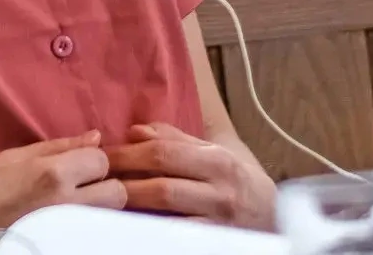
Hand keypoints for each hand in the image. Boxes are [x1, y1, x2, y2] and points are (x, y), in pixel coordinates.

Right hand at [0, 131, 126, 250]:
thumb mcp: (15, 157)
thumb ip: (58, 146)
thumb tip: (95, 137)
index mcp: (53, 173)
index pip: (101, 159)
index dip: (91, 158)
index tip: (77, 163)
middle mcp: (67, 202)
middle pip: (117, 190)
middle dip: (104, 183)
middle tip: (83, 183)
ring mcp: (69, 229)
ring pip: (110, 214)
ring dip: (99, 204)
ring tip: (76, 201)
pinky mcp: (67, 245)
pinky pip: (94, 231)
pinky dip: (90, 222)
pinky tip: (71, 218)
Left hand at [105, 122, 275, 229]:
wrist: (277, 217)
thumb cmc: (237, 179)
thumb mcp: (215, 152)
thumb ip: (176, 139)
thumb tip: (134, 130)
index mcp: (217, 159)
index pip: (164, 152)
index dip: (128, 153)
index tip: (101, 154)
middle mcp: (220, 189)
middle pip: (162, 183)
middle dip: (124, 179)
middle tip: (95, 178)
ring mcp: (218, 221)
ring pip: (166, 212)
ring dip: (132, 206)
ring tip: (106, 200)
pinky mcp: (215, 243)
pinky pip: (176, 237)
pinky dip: (151, 231)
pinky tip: (130, 226)